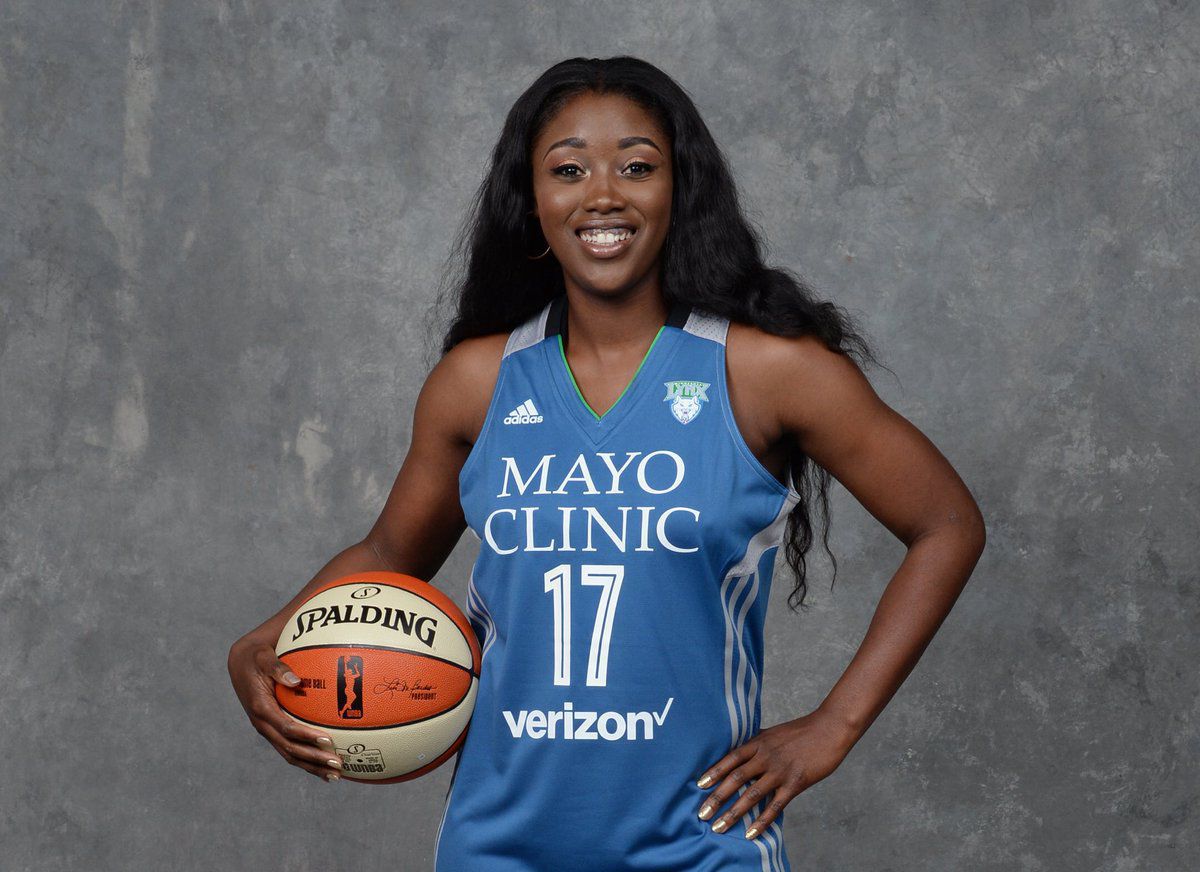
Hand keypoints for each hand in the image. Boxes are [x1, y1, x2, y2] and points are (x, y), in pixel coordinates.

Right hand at [227, 637, 343, 781]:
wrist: (241, 663)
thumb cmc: (256, 657)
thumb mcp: (264, 657)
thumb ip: (277, 667)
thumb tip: (296, 680)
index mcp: (261, 708)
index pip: (286, 727)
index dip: (306, 736)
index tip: (328, 741)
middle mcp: (263, 724)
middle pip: (289, 748)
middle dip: (314, 759)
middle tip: (338, 765)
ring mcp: (267, 729)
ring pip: (290, 754)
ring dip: (312, 766)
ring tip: (336, 775)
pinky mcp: (272, 730)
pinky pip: (290, 748)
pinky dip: (307, 758)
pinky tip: (325, 765)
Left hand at [693, 709, 854, 838]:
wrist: (829, 729)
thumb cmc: (802, 731)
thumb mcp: (774, 732)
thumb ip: (757, 742)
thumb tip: (741, 747)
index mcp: (759, 742)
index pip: (730, 758)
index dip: (714, 771)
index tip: (699, 785)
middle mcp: (766, 756)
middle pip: (735, 778)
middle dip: (717, 797)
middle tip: (701, 813)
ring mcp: (780, 771)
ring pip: (752, 794)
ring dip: (733, 813)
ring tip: (719, 827)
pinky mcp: (795, 783)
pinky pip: (776, 806)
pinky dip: (762, 821)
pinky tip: (750, 833)